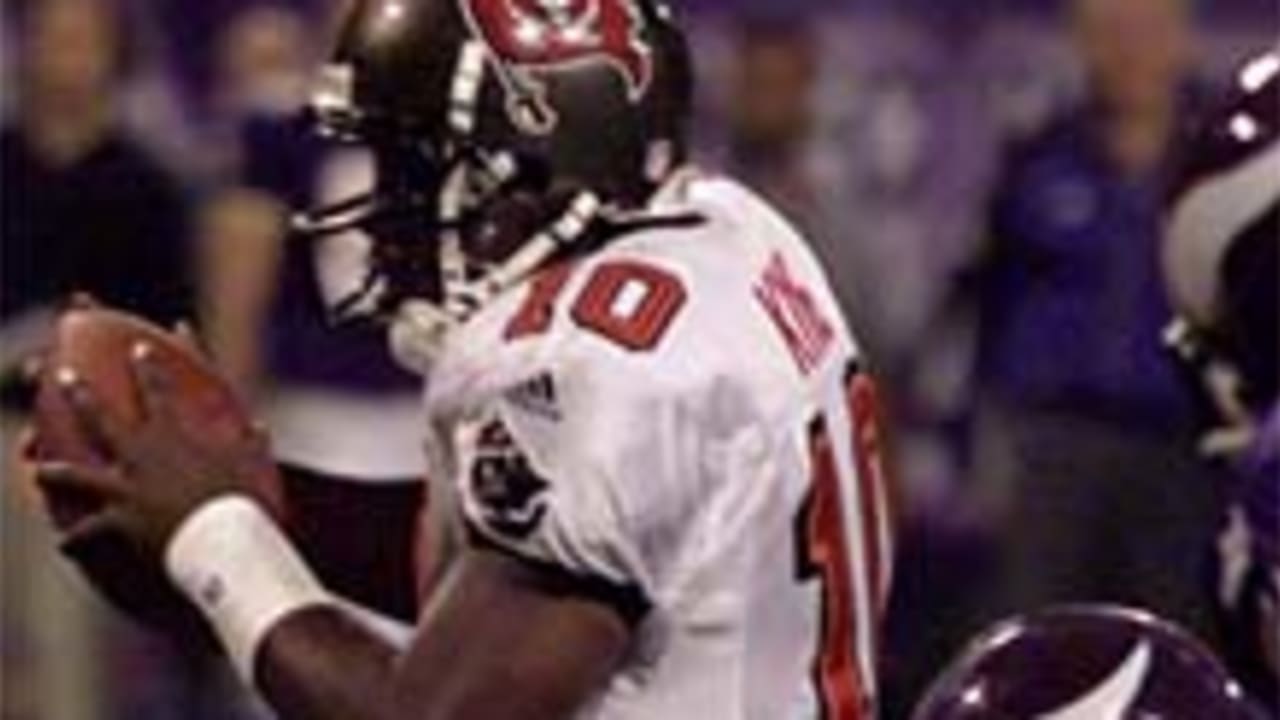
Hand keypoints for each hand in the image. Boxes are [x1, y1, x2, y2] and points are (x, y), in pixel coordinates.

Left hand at [34, 342, 275, 559]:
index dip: (147, 367)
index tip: (137, 349)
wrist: (222, 538)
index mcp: (174, 435)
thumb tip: (258, 428)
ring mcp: (124, 488)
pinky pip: (88, 531)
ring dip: (54, 471)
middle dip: (81, 395)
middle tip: (63, 377)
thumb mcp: (254, 463)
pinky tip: (63, 543)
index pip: (157, 390)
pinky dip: (75, 539)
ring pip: (77, 475)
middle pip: (101, 419)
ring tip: (38, 467)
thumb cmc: (242, 498)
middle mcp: (141, 455)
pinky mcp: (118, 522)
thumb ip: (252, 442)